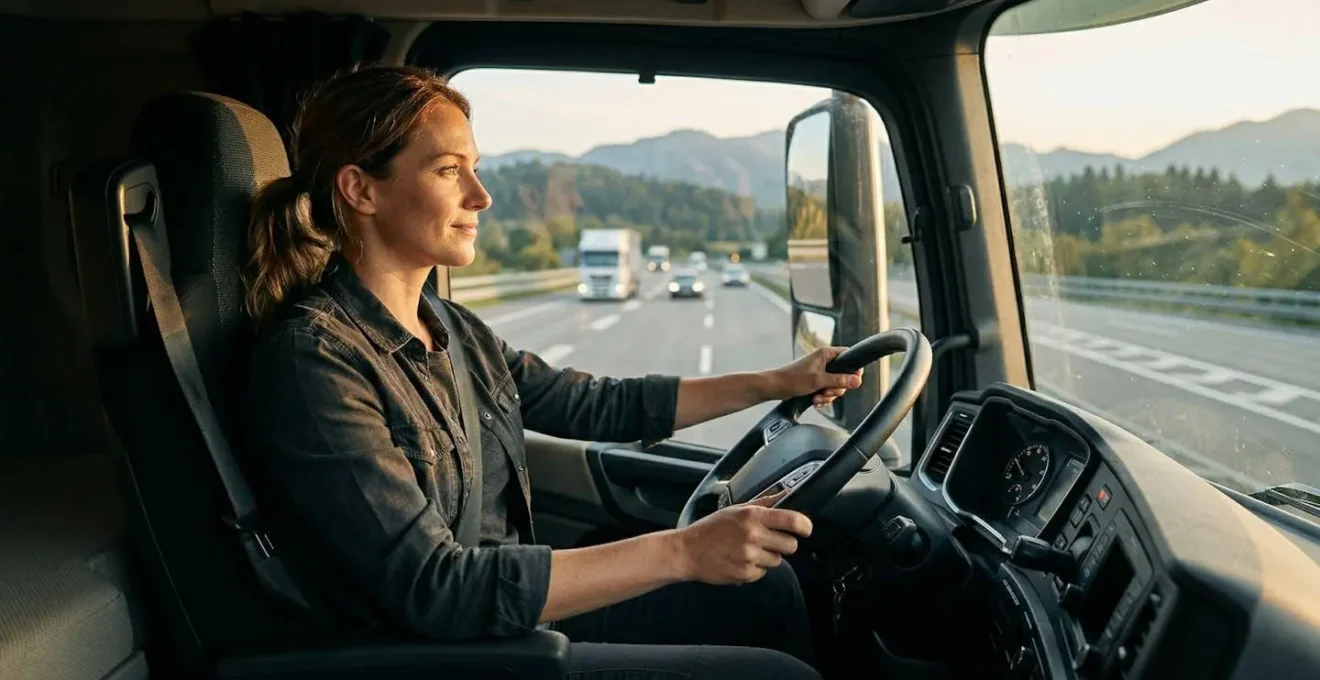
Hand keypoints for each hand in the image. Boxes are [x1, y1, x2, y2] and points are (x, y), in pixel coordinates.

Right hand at [672, 500, 812, 584]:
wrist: (687, 551)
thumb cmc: (710, 528)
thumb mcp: (735, 509)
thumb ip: (763, 503)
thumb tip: (786, 494)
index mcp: (752, 516)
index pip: (791, 520)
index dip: (804, 526)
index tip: (806, 529)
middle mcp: (753, 535)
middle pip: (791, 545)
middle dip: (784, 543)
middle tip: (769, 541)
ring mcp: (749, 556)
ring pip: (777, 560)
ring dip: (768, 557)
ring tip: (748, 550)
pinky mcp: (745, 574)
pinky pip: (763, 573)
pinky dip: (755, 569)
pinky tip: (740, 561)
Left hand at [765, 346, 863, 407]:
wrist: (775, 387)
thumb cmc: (793, 379)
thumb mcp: (819, 380)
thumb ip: (840, 380)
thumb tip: (857, 380)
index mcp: (826, 354)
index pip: (849, 356)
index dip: (853, 369)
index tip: (851, 381)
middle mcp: (824, 361)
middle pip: (844, 375)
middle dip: (837, 388)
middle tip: (827, 391)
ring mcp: (820, 372)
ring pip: (835, 386)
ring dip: (828, 395)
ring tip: (817, 397)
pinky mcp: (815, 382)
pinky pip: (827, 391)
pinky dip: (823, 397)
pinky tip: (815, 400)